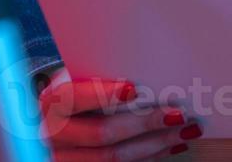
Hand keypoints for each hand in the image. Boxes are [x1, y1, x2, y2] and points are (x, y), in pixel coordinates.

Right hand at [38, 67, 202, 159]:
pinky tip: (167, 147)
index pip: (74, 98)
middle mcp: (53, 135)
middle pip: (102, 134)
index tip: (133, 88)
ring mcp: (66, 157)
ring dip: (155, 145)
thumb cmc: (70, 96)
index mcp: (50, 103)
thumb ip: (96, 79)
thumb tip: (142, 78)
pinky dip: (148, 158)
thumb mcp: (72, 81)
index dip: (103, 94)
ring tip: (183, 131)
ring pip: (113, 158)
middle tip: (177, 114)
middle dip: (145, 124)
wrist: (48, 123)